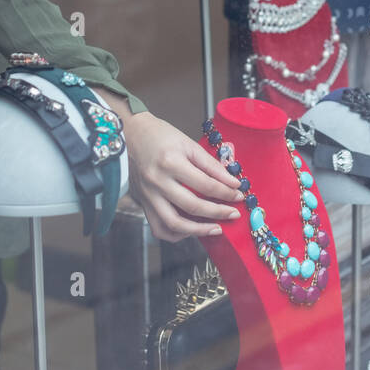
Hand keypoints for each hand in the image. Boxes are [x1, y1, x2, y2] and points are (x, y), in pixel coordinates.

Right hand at [120, 111, 243, 242]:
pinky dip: (176, 234)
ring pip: (174, 224)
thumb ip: (211, 164)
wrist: (130, 135)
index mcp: (171, 162)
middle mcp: (157, 182)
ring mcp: (148, 195)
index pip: (205, 184)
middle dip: (218, 213)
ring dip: (198, 230)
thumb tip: (232, 182)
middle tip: (233, 214)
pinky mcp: (143, 203)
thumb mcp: (188, 143)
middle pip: (192, 206)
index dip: (226, 192)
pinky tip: (191, 230)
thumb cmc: (160, 136)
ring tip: (216, 228)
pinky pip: (159, 227)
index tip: (238, 195)